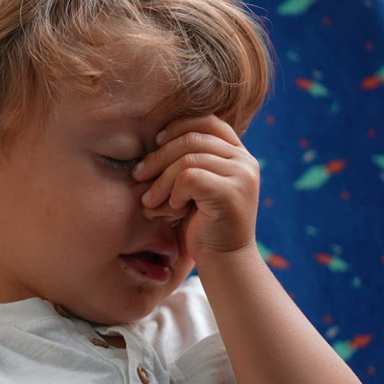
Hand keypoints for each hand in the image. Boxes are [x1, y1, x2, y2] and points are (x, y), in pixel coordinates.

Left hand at [131, 115, 259, 264]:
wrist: (224, 261)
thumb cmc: (202, 224)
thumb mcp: (194, 187)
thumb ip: (187, 161)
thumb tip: (154, 137)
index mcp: (238, 154)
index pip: (208, 121)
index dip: (177, 127)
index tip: (155, 143)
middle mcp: (245, 161)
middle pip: (192, 138)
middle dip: (158, 156)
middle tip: (138, 175)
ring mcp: (242, 175)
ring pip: (187, 158)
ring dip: (160, 180)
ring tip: (150, 201)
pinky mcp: (231, 192)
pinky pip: (189, 177)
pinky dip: (173, 192)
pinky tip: (172, 208)